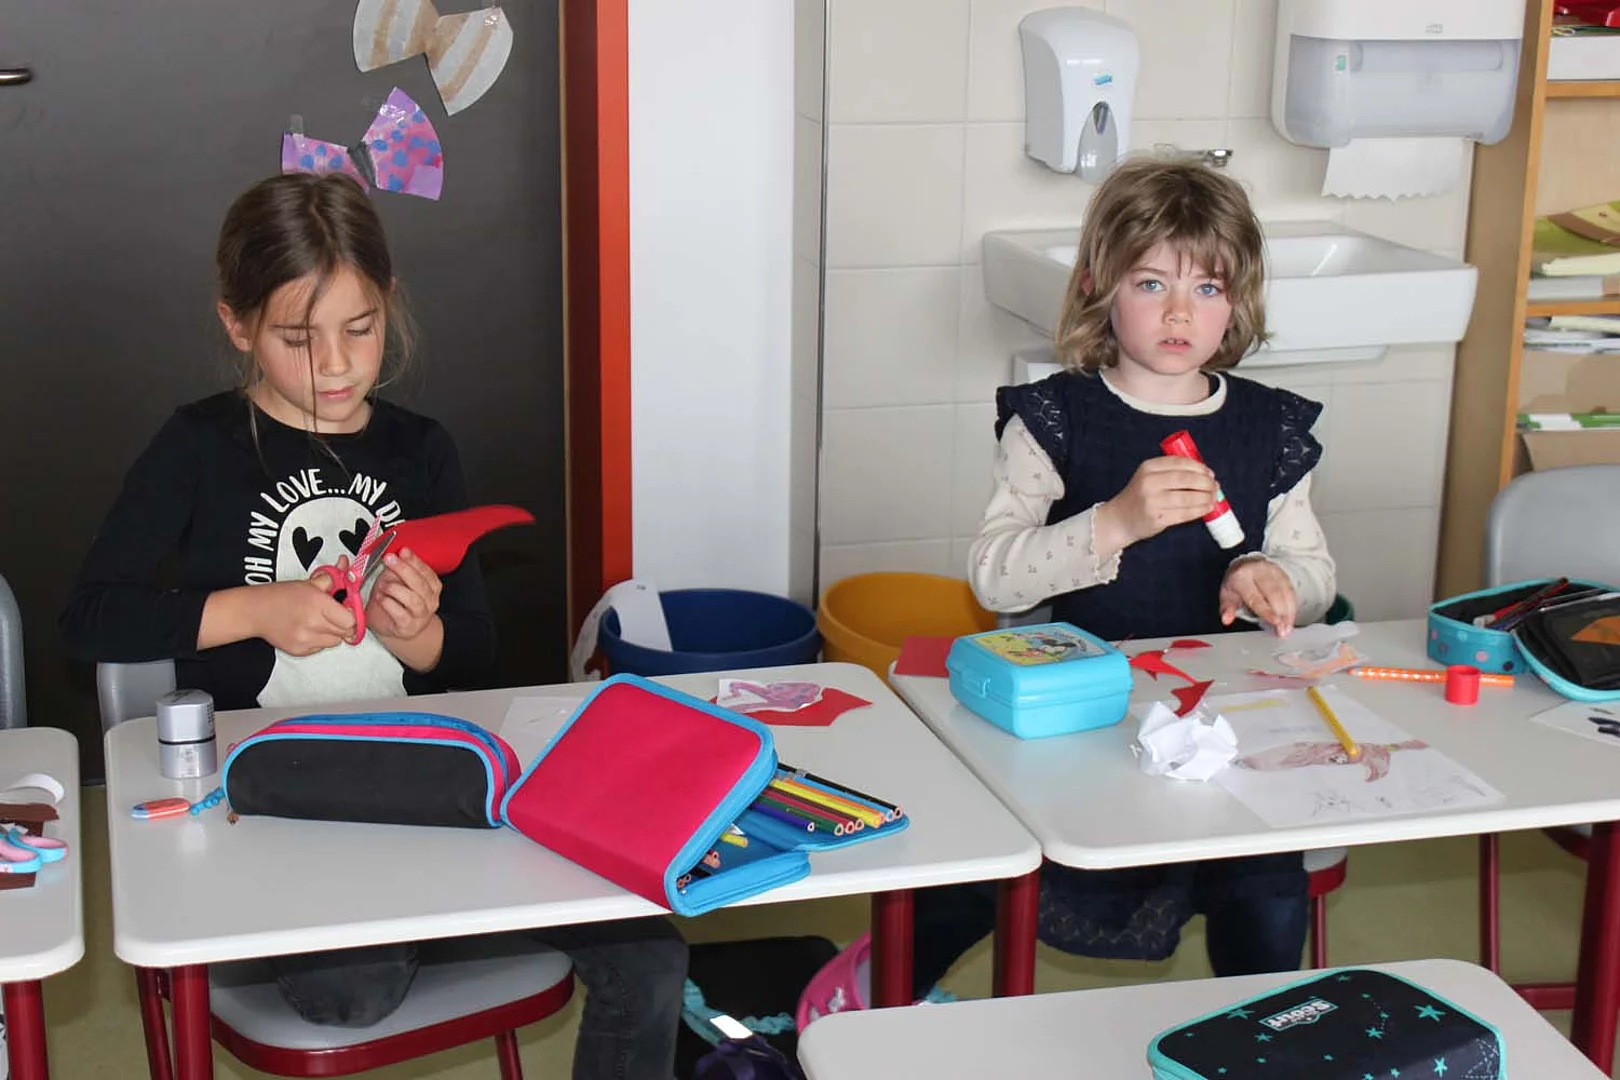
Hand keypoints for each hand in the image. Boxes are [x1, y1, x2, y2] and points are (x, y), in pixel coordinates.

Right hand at [249, 566, 357, 655]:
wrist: (254, 611)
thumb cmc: (279, 596)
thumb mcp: (308, 583)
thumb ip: (332, 578)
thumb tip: (346, 566)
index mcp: (318, 604)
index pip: (350, 620)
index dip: (350, 615)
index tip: (345, 610)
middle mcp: (313, 623)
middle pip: (345, 632)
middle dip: (343, 624)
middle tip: (333, 615)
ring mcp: (306, 639)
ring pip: (334, 642)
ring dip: (332, 633)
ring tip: (319, 622)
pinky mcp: (299, 650)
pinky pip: (320, 648)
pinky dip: (318, 640)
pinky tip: (308, 629)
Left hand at [364, 548, 442, 642]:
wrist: (393, 627)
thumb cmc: (396, 602)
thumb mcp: (398, 581)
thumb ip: (399, 569)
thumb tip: (394, 556)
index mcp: (432, 587)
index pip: (427, 572)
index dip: (415, 560)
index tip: (403, 551)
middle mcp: (430, 602)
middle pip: (421, 584)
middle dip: (404, 569)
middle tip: (389, 560)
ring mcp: (420, 616)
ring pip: (413, 599)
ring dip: (394, 588)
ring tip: (382, 584)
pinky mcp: (407, 627)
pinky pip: (400, 614)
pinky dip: (388, 603)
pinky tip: (381, 597)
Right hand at [1096, 456, 1217, 550]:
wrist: (1119, 519)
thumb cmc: (1139, 497)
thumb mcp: (1148, 476)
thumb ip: (1170, 472)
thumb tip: (1205, 474)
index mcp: (1148, 468)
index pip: (1180, 463)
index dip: (1200, 467)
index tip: (1209, 473)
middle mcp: (1149, 482)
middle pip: (1187, 479)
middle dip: (1206, 482)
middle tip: (1214, 486)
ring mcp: (1153, 501)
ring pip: (1189, 497)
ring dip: (1206, 497)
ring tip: (1213, 498)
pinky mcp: (1158, 518)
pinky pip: (1185, 513)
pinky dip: (1200, 510)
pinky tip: (1206, 508)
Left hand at [1219, 558, 1297, 635]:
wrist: (1247, 565)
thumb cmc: (1237, 583)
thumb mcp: (1227, 595)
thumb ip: (1227, 608)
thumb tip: (1226, 619)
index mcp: (1242, 576)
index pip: (1255, 596)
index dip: (1266, 610)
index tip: (1275, 622)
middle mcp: (1259, 571)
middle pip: (1274, 594)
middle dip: (1281, 614)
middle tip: (1283, 631)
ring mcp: (1273, 571)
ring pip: (1285, 592)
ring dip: (1289, 613)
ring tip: (1287, 629)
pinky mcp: (1283, 574)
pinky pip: (1291, 592)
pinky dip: (1292, 607)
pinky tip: (1291, 619)